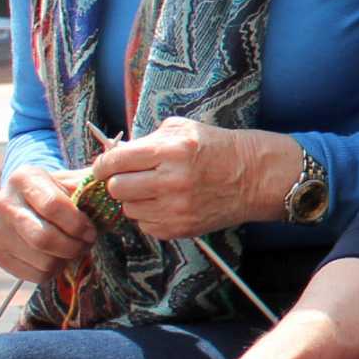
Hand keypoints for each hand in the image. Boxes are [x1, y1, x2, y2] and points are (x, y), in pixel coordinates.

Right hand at [0, 164, 94, 282]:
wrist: (30, 201)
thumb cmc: (60, 191)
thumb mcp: (74, 180)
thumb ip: (90, 188)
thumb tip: (110, 195)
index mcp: (22, 178)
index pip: (53, 206)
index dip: (78, 223)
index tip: (92, 229)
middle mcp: (2, 203)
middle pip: (43, 238)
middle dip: (74, 246)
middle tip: (87, 243)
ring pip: (42, 260)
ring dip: (67, 260)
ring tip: (75, 248)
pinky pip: (33, 274)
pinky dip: (54, 271)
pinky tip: (58, 257)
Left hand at [89, 119, 296, 240]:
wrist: (256, 176)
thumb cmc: (218, 148)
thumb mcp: (184, 130)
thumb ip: (148, 139)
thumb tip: (115, 154)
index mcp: (171, 150)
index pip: (115, 161)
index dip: (103, 165)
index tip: (104, 167)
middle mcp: (172, 181)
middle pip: (117, 189)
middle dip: (120, 182)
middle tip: (132, 178)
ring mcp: (176, 209)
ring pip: (129, 209)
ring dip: (136, 200)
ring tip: (155, 190)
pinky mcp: (181, 229)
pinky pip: (146, 226)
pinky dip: (150, 215)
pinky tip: (167, 204)